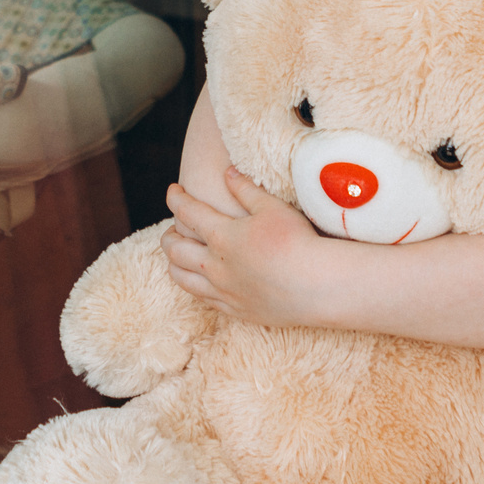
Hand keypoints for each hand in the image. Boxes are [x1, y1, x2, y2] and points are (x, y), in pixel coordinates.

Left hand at [161, 168, 333, 327]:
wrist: (316, 285)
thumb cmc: (297, 241)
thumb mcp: (272, 207)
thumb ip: (246, 189)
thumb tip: (227, 173)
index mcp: (221, 236)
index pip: (187, 213)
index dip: (176, 199)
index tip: (173, 191)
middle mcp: (214, 265)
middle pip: (175, 249)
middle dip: (168, 235)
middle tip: (173, 228)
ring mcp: (223, 291)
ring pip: (182, 278)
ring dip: (174, 264)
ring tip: (179, 255)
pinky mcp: (235, 309)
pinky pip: (203, 299)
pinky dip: (195, 286)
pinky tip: (201, 280)